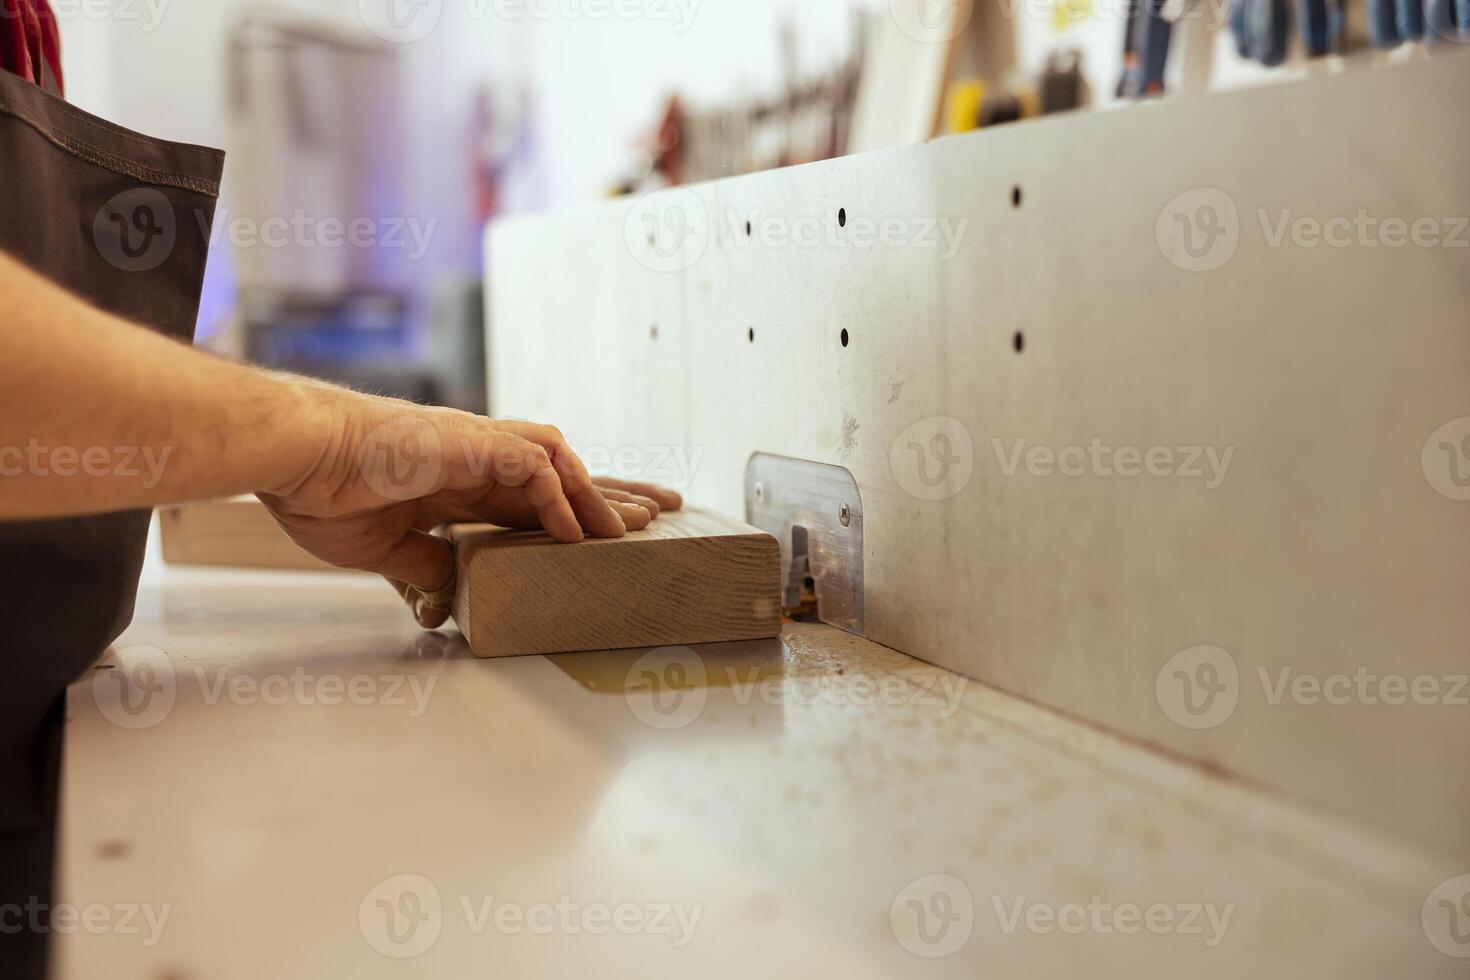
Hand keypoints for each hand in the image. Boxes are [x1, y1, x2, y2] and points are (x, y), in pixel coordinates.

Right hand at [256, 383, 681, 626]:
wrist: (292, 458)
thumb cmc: (320, 492)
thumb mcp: (385, 548)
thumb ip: (424, 565)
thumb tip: (448, 591)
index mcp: (457, 478)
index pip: (535, 495)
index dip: (575, 512)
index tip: (613, 535)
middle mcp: (475, 456)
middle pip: (564, 472)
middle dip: (615, 493)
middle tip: (664, 512)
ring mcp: (474, 445)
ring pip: (560, 460)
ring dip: (599, 494)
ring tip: (634, 527)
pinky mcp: (467, 443)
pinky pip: (533, 466)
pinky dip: (560, 497)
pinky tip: (576, 532)